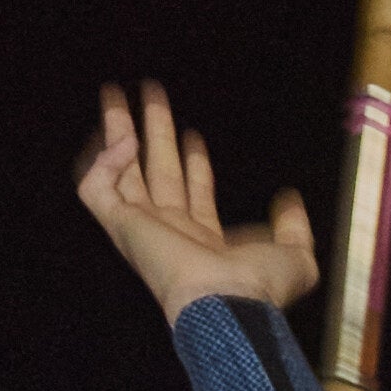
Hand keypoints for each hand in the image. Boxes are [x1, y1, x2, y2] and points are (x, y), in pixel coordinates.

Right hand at [76, 83, 315, 329]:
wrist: (227, 298)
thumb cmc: (258, 286)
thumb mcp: (296, 256)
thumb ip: (295, 227)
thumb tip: (290, 201)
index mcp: (204, 240)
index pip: (192, 194)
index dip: (193, 163)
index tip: (194, 136)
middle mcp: (169, 232)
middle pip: (154, 172)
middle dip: (153, 132)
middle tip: (152, 95)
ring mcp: (141, 228)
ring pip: (119, 171)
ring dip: (117, 131)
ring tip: (114, 93)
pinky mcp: (120, 225)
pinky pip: (95, 188)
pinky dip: (104, 161)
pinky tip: (124, 140)